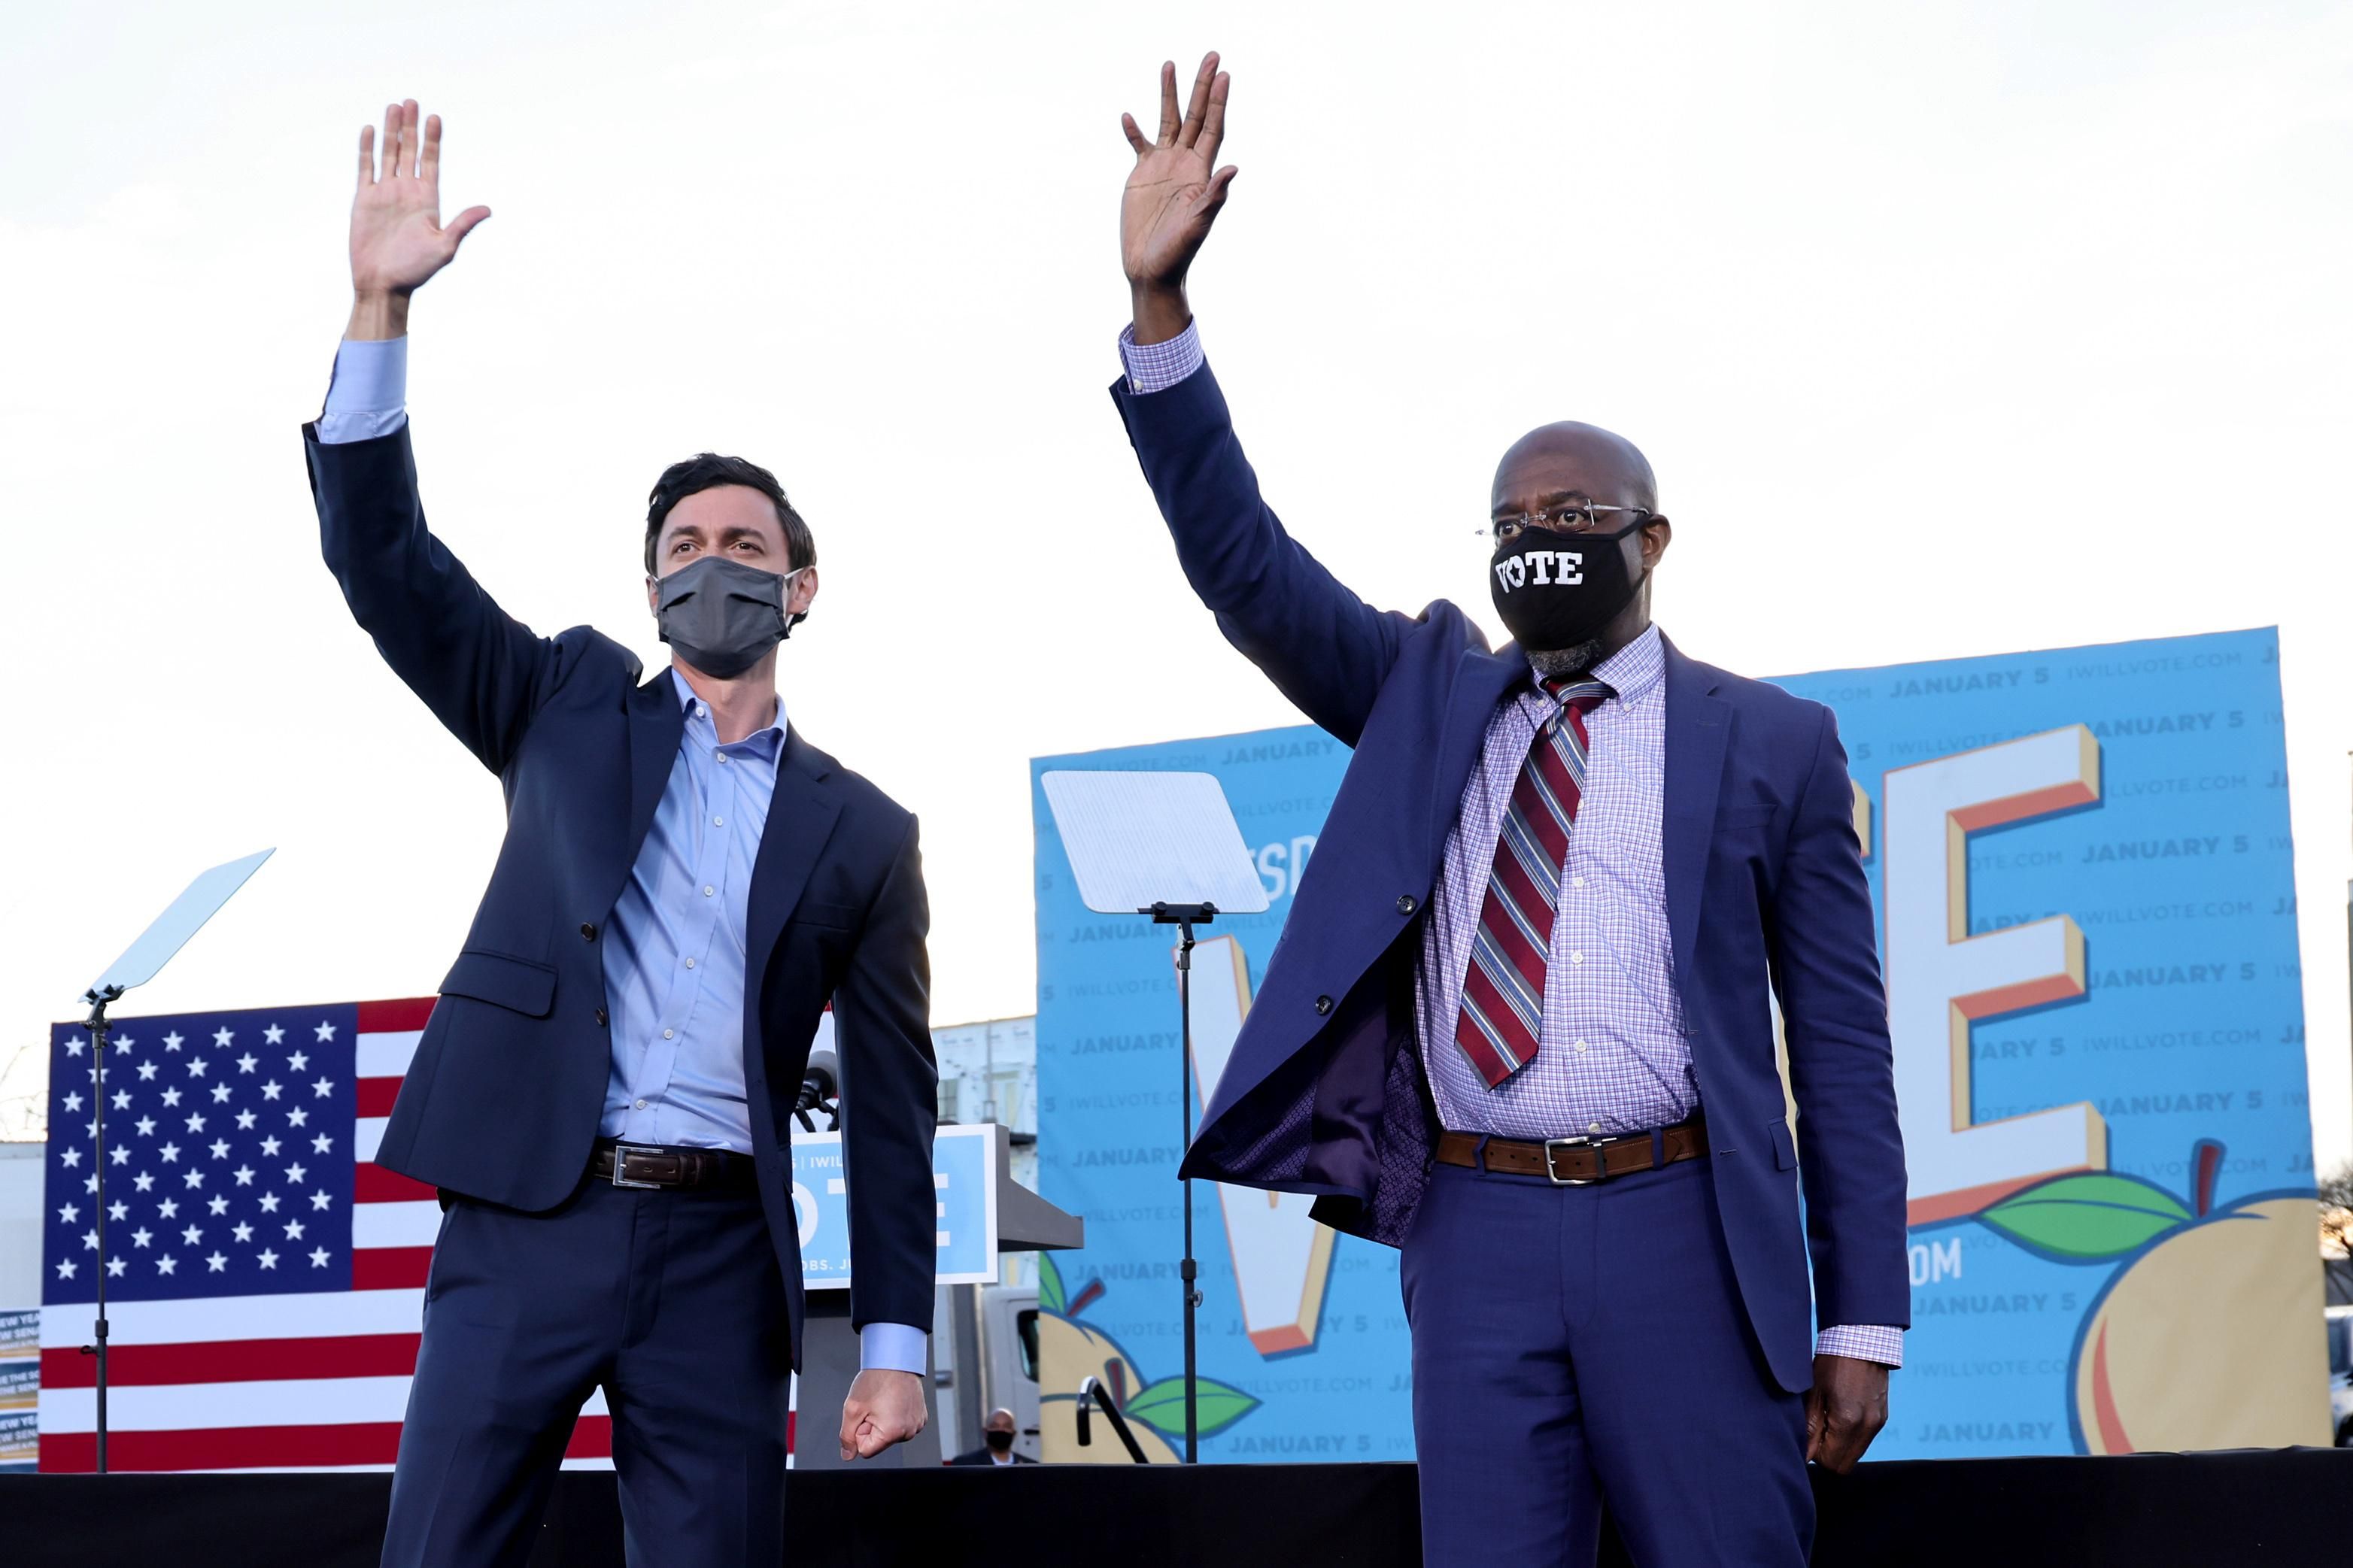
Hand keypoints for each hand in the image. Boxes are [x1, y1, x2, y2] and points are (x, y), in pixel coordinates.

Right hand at [346, 99, 490, 337]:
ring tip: (393, 107)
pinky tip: (369, 130)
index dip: (433, 139)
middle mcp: (407, 191)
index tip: (434, 117)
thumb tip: (488, 209)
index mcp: (428, 199)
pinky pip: (366, 168)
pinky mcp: (364, 199)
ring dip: (390, 131)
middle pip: (410, 151)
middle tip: (411, 101)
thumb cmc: (416, 271)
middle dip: (411, 127)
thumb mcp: (444, 247)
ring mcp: (385, 193)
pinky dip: (367, 149)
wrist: (384, 284)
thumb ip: (462, 224)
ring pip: (388, 153)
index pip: (431, 161)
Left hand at [839, 1368, 926, 1459]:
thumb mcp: (853, 1408)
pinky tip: (894, 1400)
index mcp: (892, 1433)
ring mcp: (917, 1424)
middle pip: (879, 1442)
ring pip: (890, 1434)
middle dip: (872, 1427)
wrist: (896, 1359)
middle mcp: (909, 1431)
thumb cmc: (878, 1378)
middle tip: (874, 1406)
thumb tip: (848, 1454)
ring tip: (884, 1401)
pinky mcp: (921, 1417)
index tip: (865, 1415)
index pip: (865, 1451)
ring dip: (883, 1421)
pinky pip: (902, 1425)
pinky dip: (895, 1416)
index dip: (860, 1432)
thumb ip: (846, 1436)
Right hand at [1120, 53, 1234, 342]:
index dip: (1218, 102)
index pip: (1213, 129)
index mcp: (1200, 172)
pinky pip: (1139, 145)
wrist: (1152, 269)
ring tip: (1169, 65)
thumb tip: (1233, 168)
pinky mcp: (1141, 176)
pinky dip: (1134, 131)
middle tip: (1211, 56)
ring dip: (1169, 95)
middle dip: (1202, 86)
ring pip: (1168, 122)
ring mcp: (1162, 167)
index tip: (1224, 75)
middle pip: (1195, 116)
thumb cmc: (1178, 253)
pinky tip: (1129, 116)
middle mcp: (1184, 163)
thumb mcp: (1198, 225)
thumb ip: (1213, 196)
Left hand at [1804, 1353, 1889, 1472]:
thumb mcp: (1814, 1393)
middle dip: (1828, 1455)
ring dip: (1840, 1445)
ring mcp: (1878, 1422)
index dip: (1815, 1454)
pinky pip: (1864, 1439)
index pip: (1831, 1463)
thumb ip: (1810, 1428)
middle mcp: (1868, 1426)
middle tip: (1817, 1430)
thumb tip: (1805, 1455)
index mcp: (1848, 1421)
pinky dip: (1851, 1435)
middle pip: (1844, 1465)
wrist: (1861, 1341)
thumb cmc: (1832, 1363)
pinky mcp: (1882, 1417)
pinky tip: (1841, 1413)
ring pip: (1855, 1453)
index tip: (1809, 1436)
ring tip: (1828, 1418)